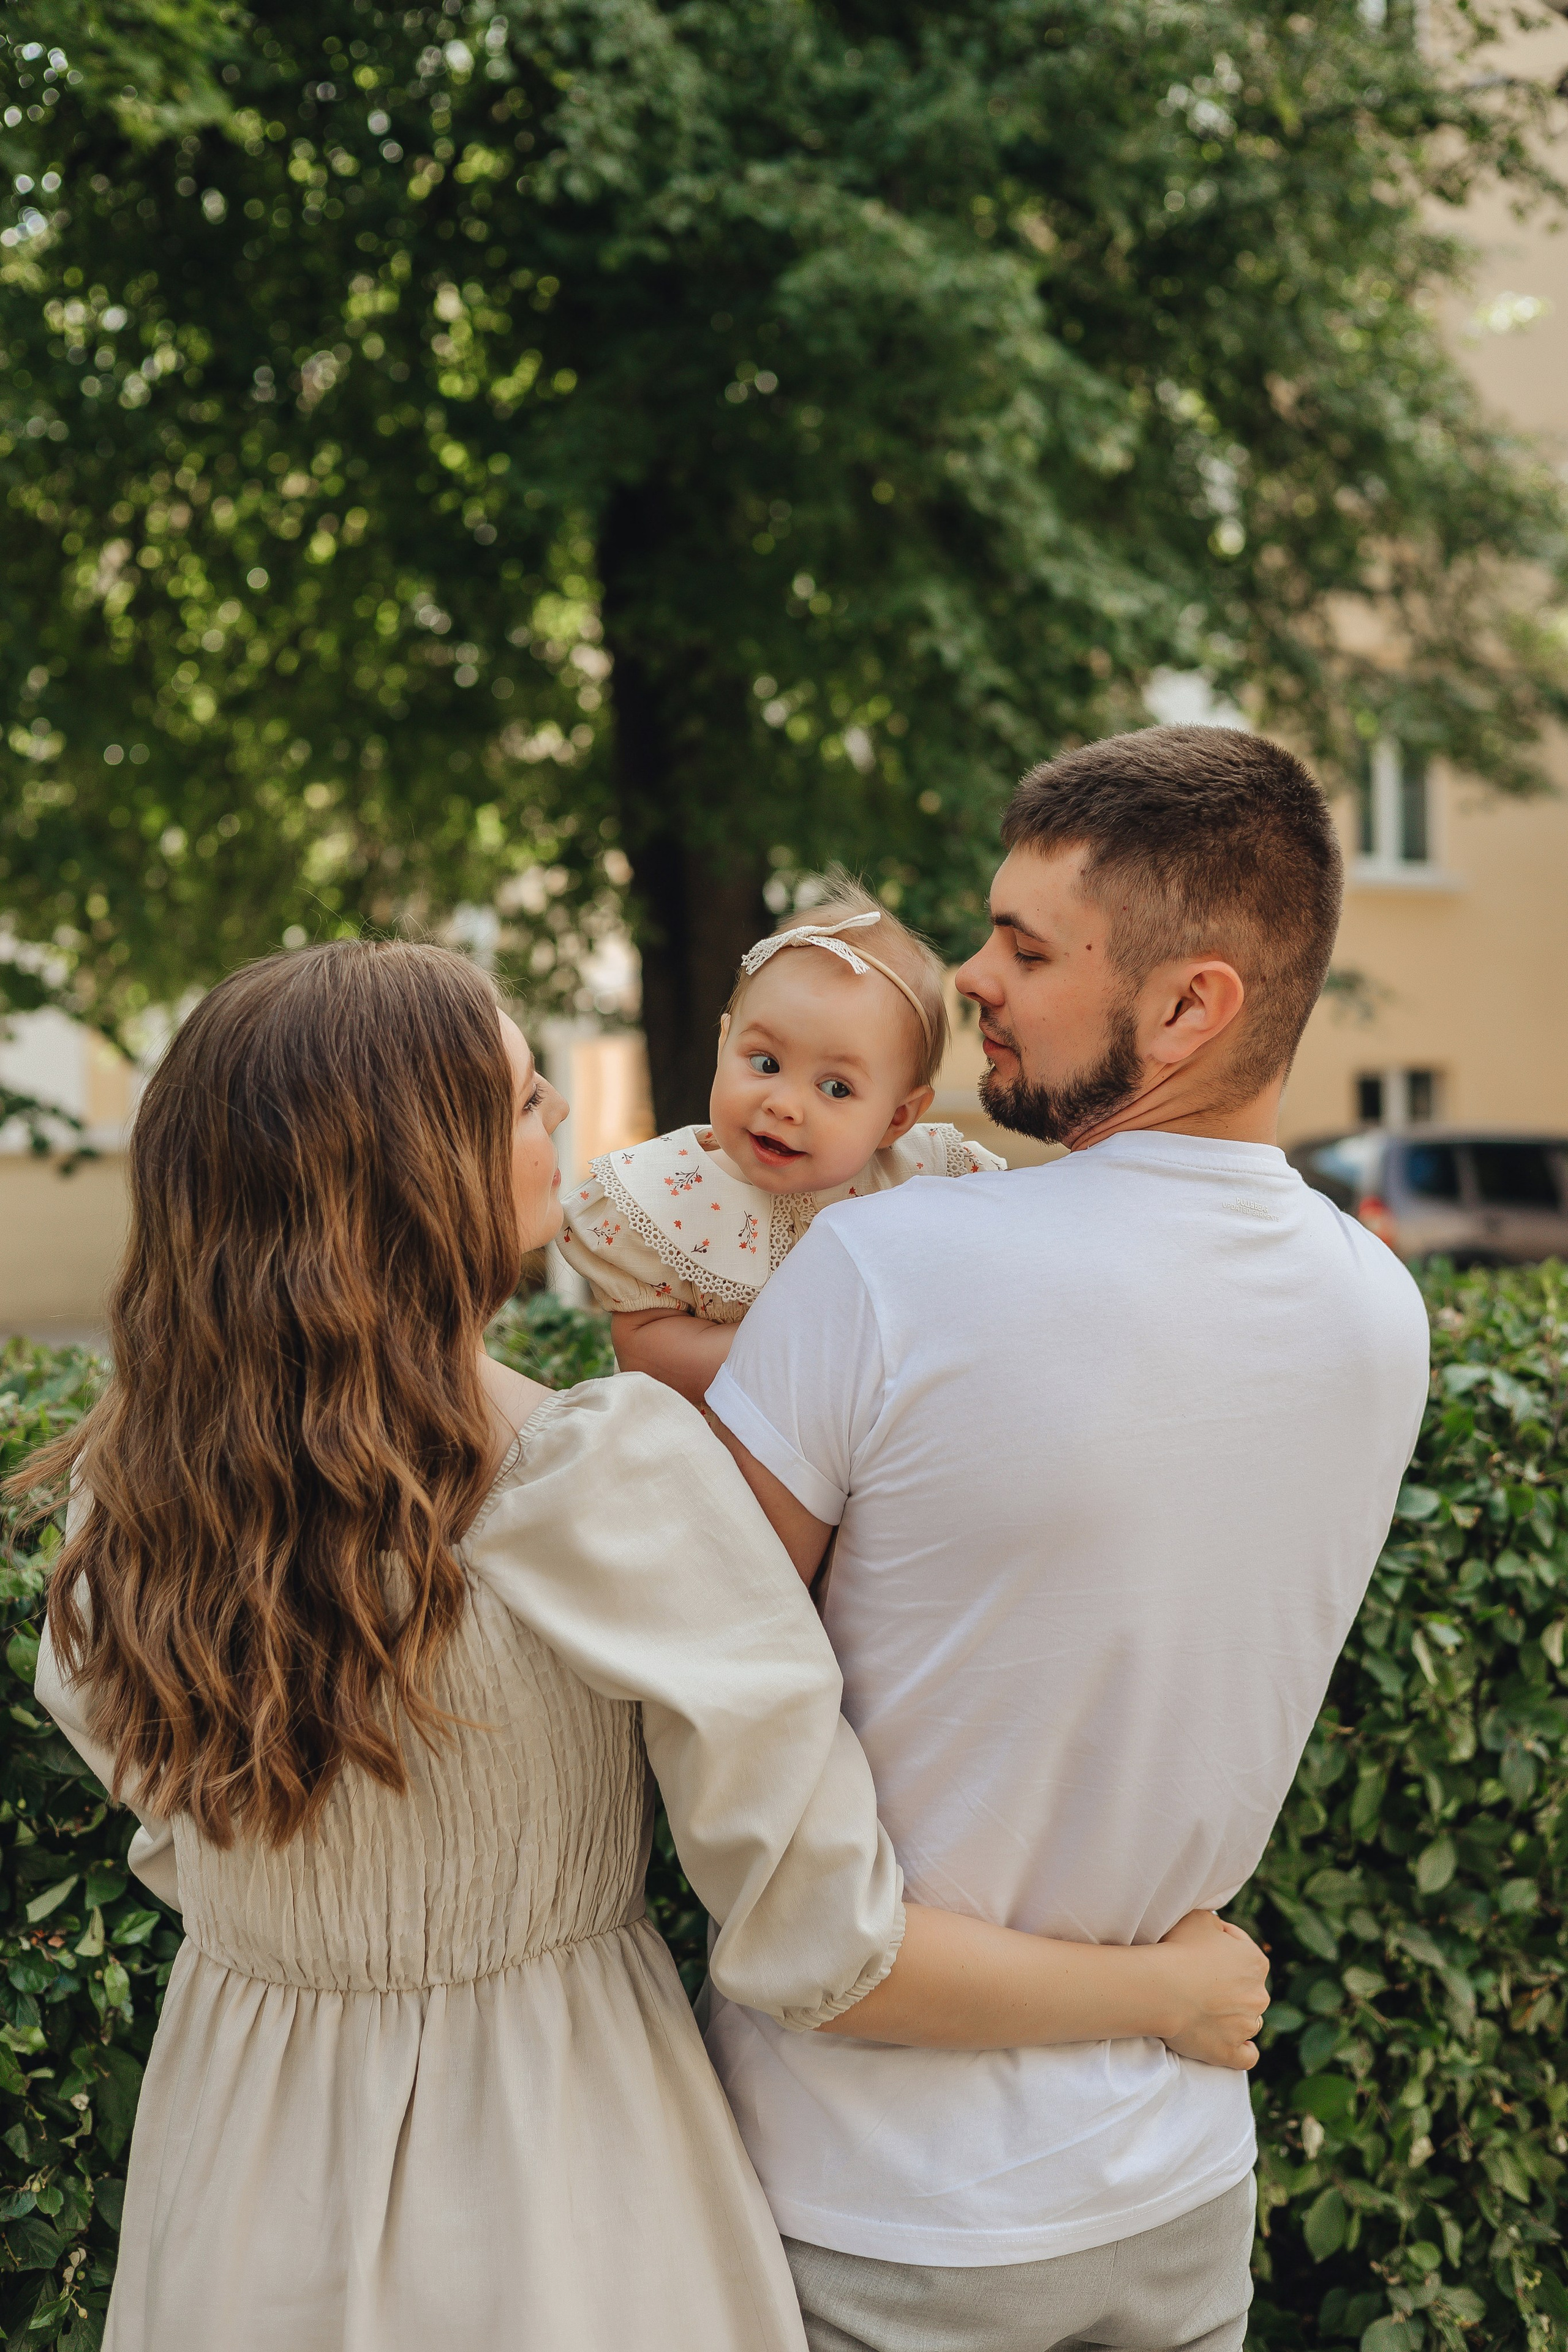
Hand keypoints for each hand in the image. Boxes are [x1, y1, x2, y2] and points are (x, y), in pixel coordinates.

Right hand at [1156, 1910, 1269, 2069]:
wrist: (1161, 1989)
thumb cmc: (1178, 1949)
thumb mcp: (1199, 1918)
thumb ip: (1216, 1925)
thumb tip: (1219, 1932)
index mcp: (1255, 1962)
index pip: (1241, 1949)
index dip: (1218, 1945)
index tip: (1198, 1948)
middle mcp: (1258, 1995)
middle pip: (1247, 1988)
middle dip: (1229, 1984)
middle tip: (1198, 1979)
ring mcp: (1246, 2026)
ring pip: (1248, 2020)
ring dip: (1234, 2015)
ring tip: (1207, 2010)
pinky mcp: (1230, 2052)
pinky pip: (1247, 2056)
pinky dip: (1242, 2050)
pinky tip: (1234, 2043)